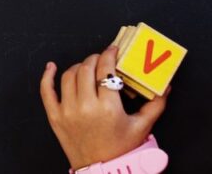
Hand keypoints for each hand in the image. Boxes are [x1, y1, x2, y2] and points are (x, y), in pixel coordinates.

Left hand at [40, 47, 167, 169]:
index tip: (112, 50)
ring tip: (87, 66)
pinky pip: (46, 91)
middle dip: (95, 58)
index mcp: (108, 108)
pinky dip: (47, 76)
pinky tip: (51, 67)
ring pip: (69, 75)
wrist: (103, 170)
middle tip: (102, 58)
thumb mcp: (142, 127)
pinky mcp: (55, 117)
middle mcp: (86, 107)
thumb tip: (165, 85)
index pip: (106, 70)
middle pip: (86, 68)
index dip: (109, 55)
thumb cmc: (122, 149)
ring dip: (78, 66)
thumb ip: (156, 104)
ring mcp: (67, 111)